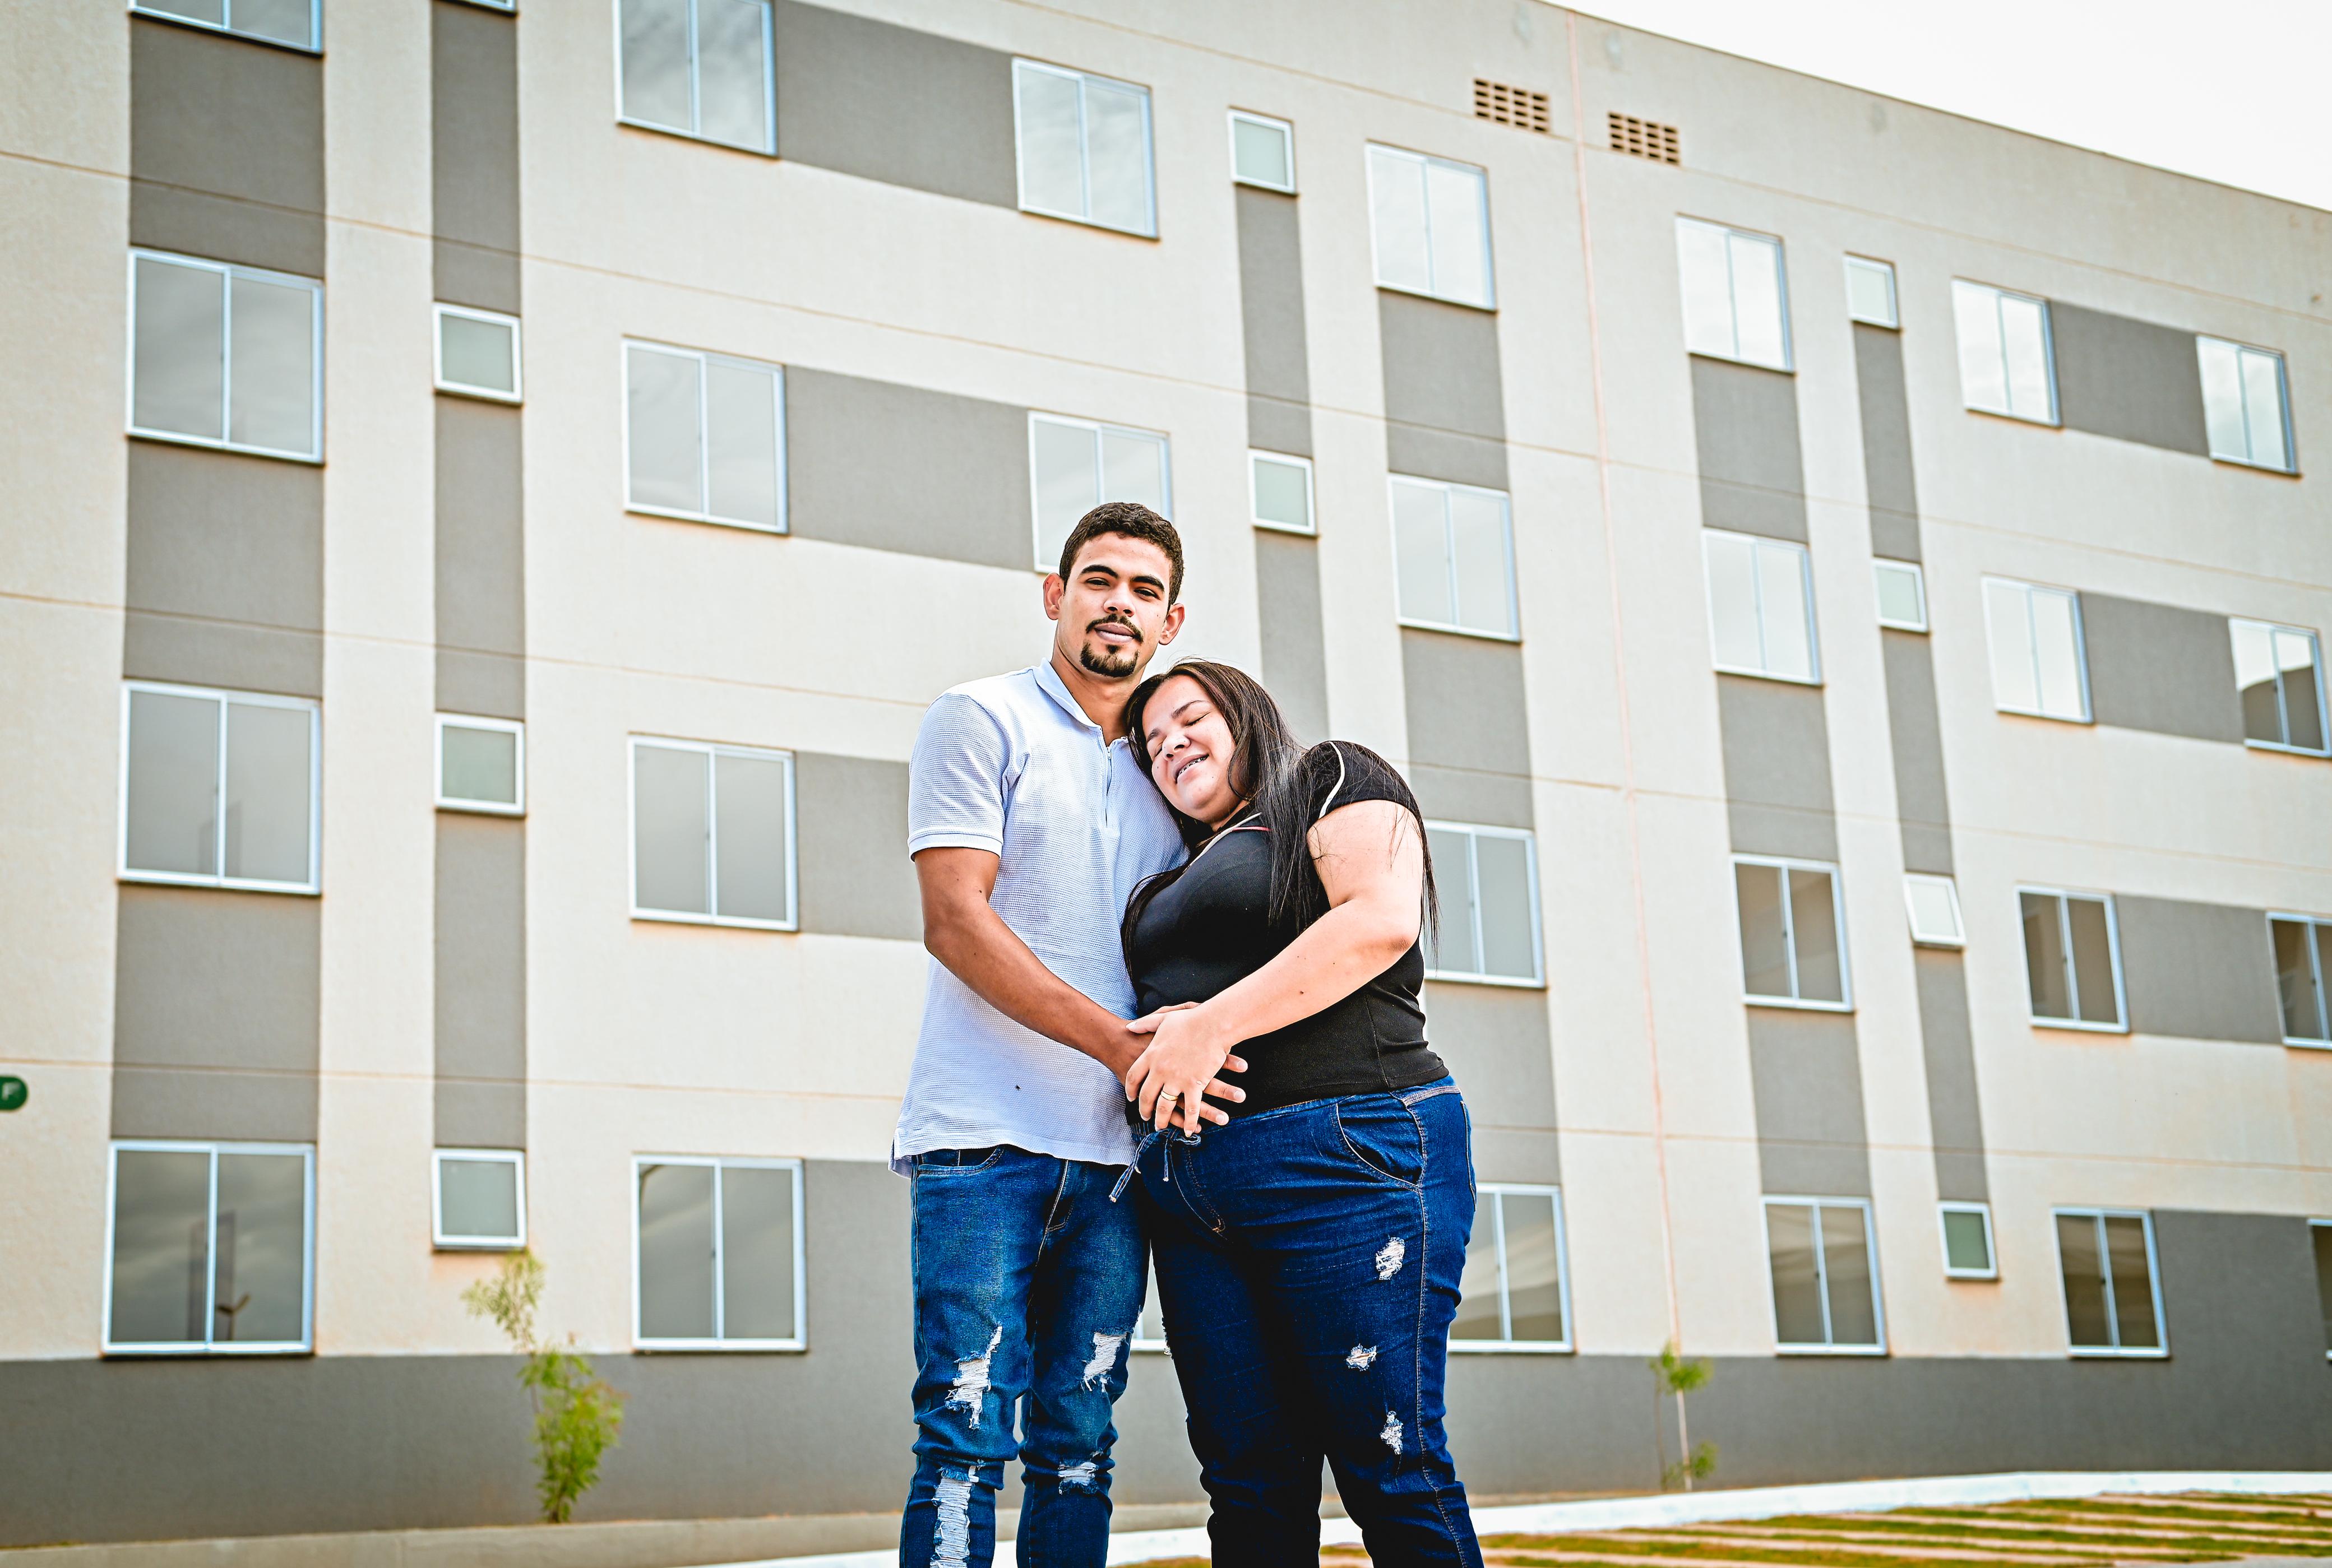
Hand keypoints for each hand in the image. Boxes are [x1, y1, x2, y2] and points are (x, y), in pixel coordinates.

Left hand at [1124, 1005, 1246, 1131]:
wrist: (1213, 1024)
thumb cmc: (1190, 1020)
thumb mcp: (1163, 1018)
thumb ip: (1144, 1024)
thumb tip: (1129, 1027)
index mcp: (1151, 1055)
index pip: (1133, 1077)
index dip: (1131, 1089)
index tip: (1132, 1097)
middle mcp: (1160, 1070)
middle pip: (1146, 1096)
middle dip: (1144, 1109)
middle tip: (1145, 1117)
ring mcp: (1177, 1079)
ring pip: (1164, 1106)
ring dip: (1162, 1119)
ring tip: (1161, 1127)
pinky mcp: (1195, 1085)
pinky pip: (1190, 1109)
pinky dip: (1189, 1122)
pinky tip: (1188, 1130)